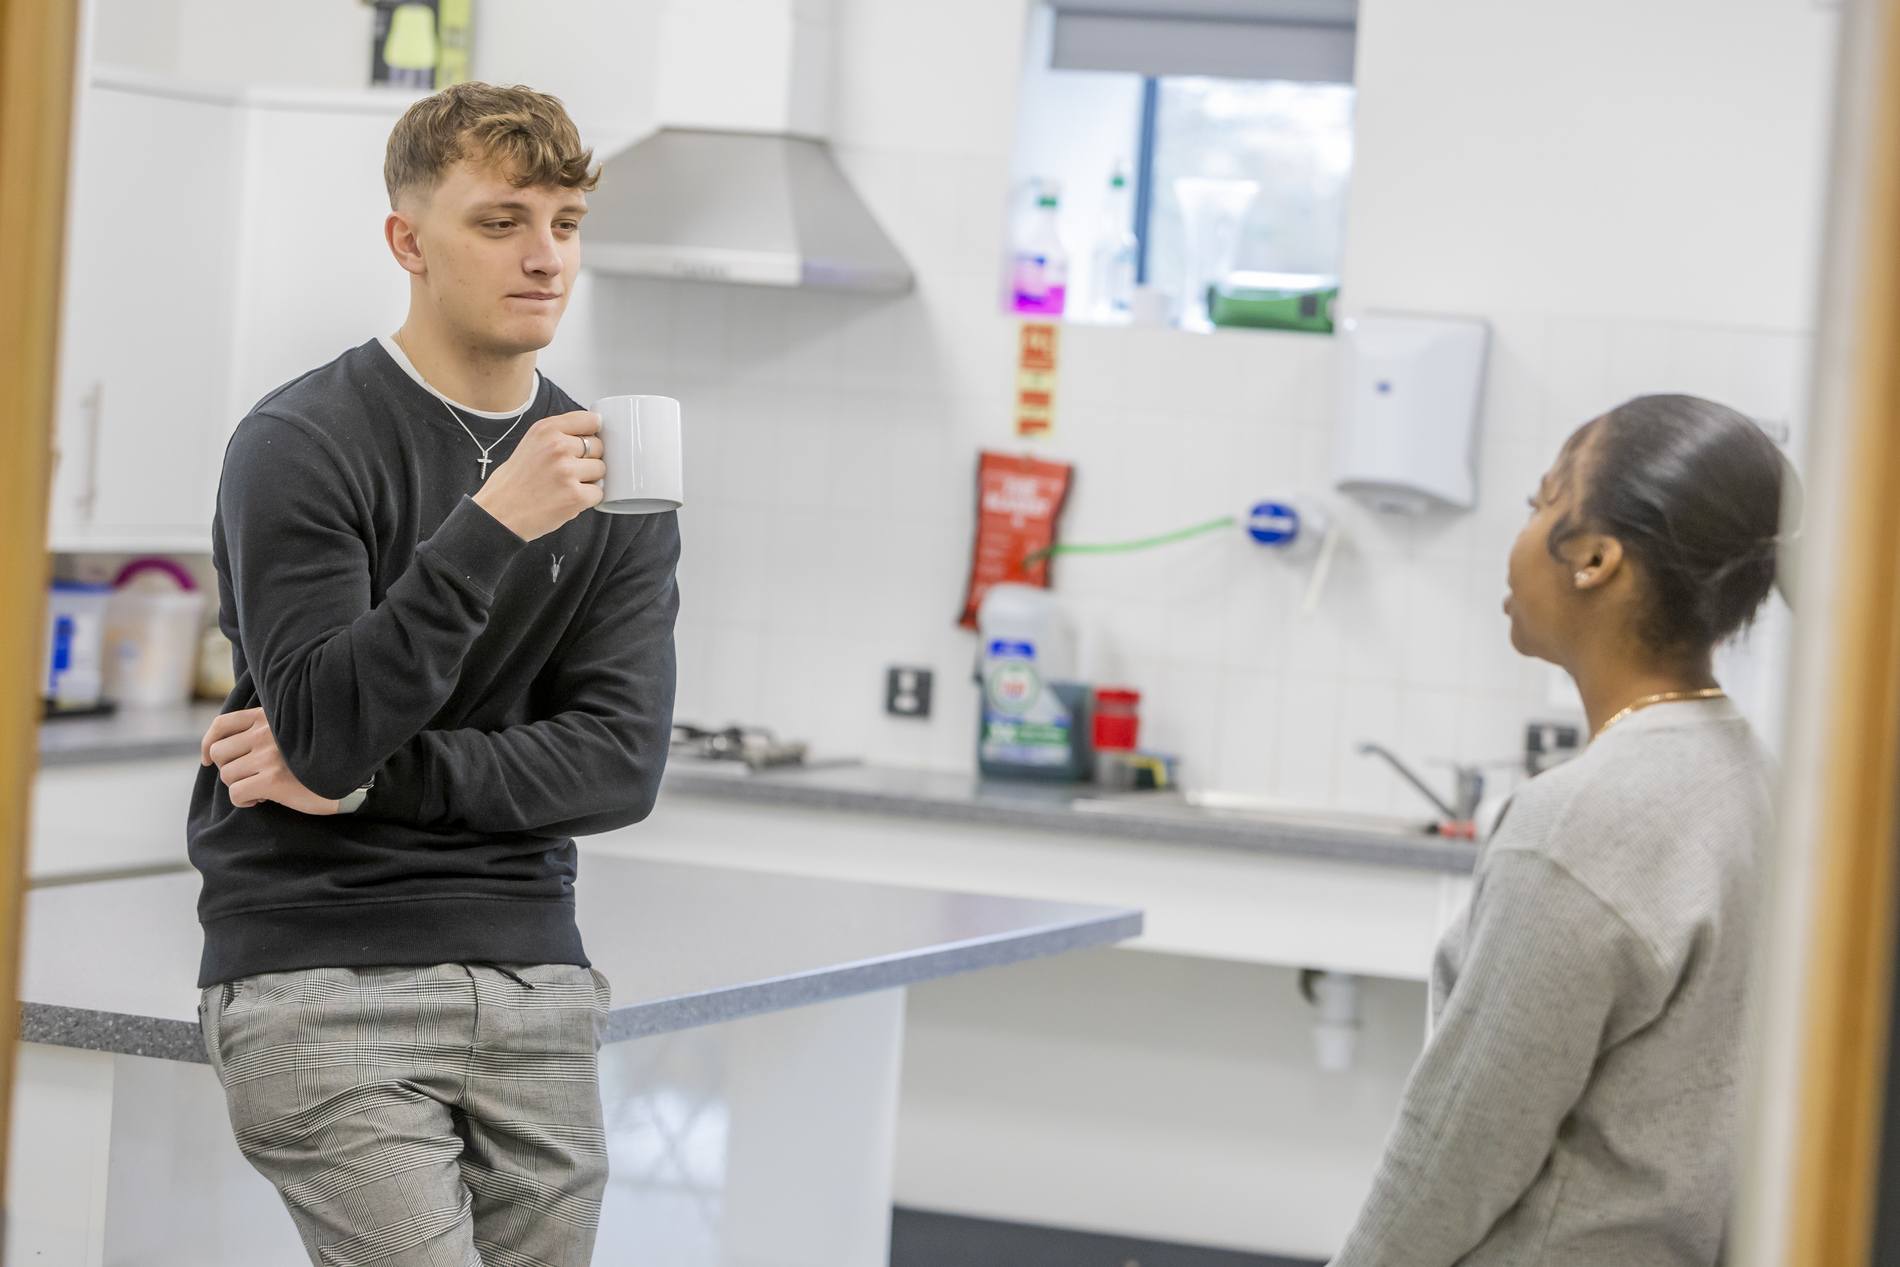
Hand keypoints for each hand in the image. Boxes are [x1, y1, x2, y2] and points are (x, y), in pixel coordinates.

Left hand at [201, 708, 339, 814]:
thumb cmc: (315, 759)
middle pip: (219, 753)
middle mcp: (265, 733)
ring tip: (261, 788)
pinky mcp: (273, 779)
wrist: (347, 779)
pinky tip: (262, 799)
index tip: (208, 759)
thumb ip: (262, 732)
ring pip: (227, 775)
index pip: (222, 724)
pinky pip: (236, 793)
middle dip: (228, 769)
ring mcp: (269, 755)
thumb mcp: (288, 734)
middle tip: (248, 776)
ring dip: (239, 786)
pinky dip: (244, 801)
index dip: (208, 743)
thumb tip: (222, 749)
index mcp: (268, 718)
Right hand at [471, 409, 607, 540]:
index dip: (593, 433)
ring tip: (566, 486)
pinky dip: (587, 499)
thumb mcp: (531, 444)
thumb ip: (558, 436)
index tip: (589, 440)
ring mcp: (567, 471)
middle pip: (598, 446)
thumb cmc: (514, 483)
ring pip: (601, 469)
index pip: (590, 420)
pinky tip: (568, 499)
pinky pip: (598, 492)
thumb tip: (592, 434)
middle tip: (568, 471)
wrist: (499, 514)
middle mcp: (558, 446)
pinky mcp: (575, 496)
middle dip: (589, 459)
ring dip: (590, 479)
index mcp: (546, 429)